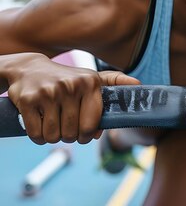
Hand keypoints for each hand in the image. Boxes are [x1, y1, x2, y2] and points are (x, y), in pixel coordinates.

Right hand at [3, 53, 139, 144]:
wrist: (29, 68)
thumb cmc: (68, 79)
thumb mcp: (92, 78)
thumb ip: (115, 82)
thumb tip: (137, 84)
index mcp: (90, 83)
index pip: (92, 124)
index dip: (87, 135)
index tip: (83, 134)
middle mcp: (71, 86)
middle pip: (72, 133)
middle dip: (68, 136)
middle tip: (65, 127)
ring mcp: (49, 92)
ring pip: (53, 136)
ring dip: (52, 137)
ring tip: (52, 124)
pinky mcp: (28, 100)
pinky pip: (36, 134)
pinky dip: (37, 136)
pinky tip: (39, 125)